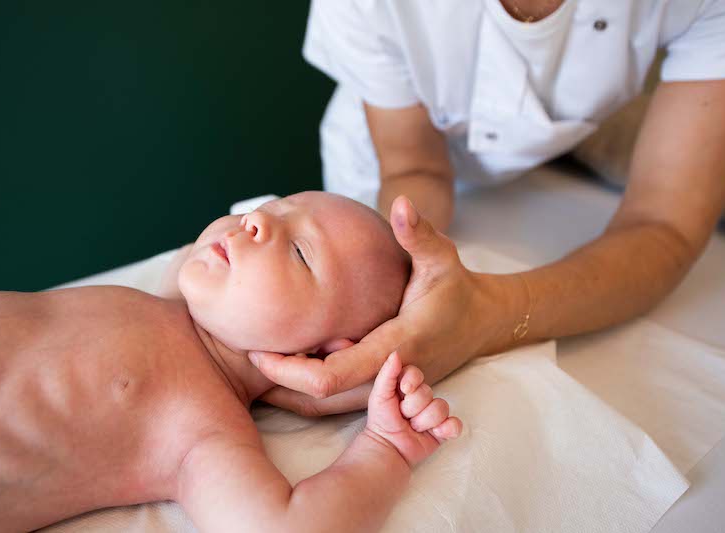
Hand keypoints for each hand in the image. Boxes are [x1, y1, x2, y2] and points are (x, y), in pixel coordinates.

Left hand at [251, 196, 516, 414]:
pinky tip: (284, 367)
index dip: (290, 369)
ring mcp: (386, 389)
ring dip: (289, 390)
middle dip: (279, 383)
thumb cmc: (455, 288)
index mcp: (396, 346)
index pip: (333, 374)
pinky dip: (306, 390)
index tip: (257, 350)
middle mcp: (388, 377)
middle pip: (320, 399)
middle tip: (245, 354)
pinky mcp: (382, 391)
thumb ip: (419, 234)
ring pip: (326, 407)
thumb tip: (402, 203)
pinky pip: (336, 401)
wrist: (479, 323)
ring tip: (255, 362)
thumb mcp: (441, 257)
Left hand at [365, 352, 461, 466]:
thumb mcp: (379, 395)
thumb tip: (396, 353)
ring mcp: (434, 414)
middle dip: (412, 408)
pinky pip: (455, 424)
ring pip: (440, 408)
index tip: (403, 392)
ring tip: (412, 428)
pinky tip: (435, 433)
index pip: (416, 374)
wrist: (387, 448)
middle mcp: (423, 397)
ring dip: (423, 421)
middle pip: (428, 393)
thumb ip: (387, 374)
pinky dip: (447, 429)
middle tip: (402, 417)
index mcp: (407, 386)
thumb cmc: (381, 420)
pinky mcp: (443, 430)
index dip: (412, 382)